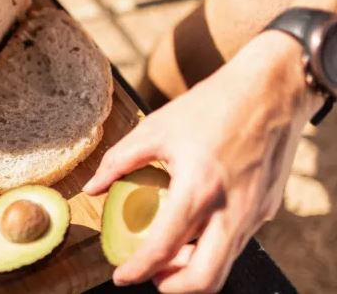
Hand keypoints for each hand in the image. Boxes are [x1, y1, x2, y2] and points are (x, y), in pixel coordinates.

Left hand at [83, 31, 323, 291]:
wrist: (271, 89)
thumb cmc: (210, 105)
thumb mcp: (155, 128)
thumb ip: (119, 161)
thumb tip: (91, 188)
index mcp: (199, 188)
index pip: (164, 247)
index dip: (138, 270)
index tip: (121, 277)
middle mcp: (231, 208)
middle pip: (205, 278)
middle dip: (172, 286)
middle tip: (151, 277)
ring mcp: (255, 212)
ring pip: (224, 264)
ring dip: (193, 269)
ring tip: (169, 253)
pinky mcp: (268, 209)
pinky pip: (237, 242)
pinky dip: (212, 247)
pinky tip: (194, 228)